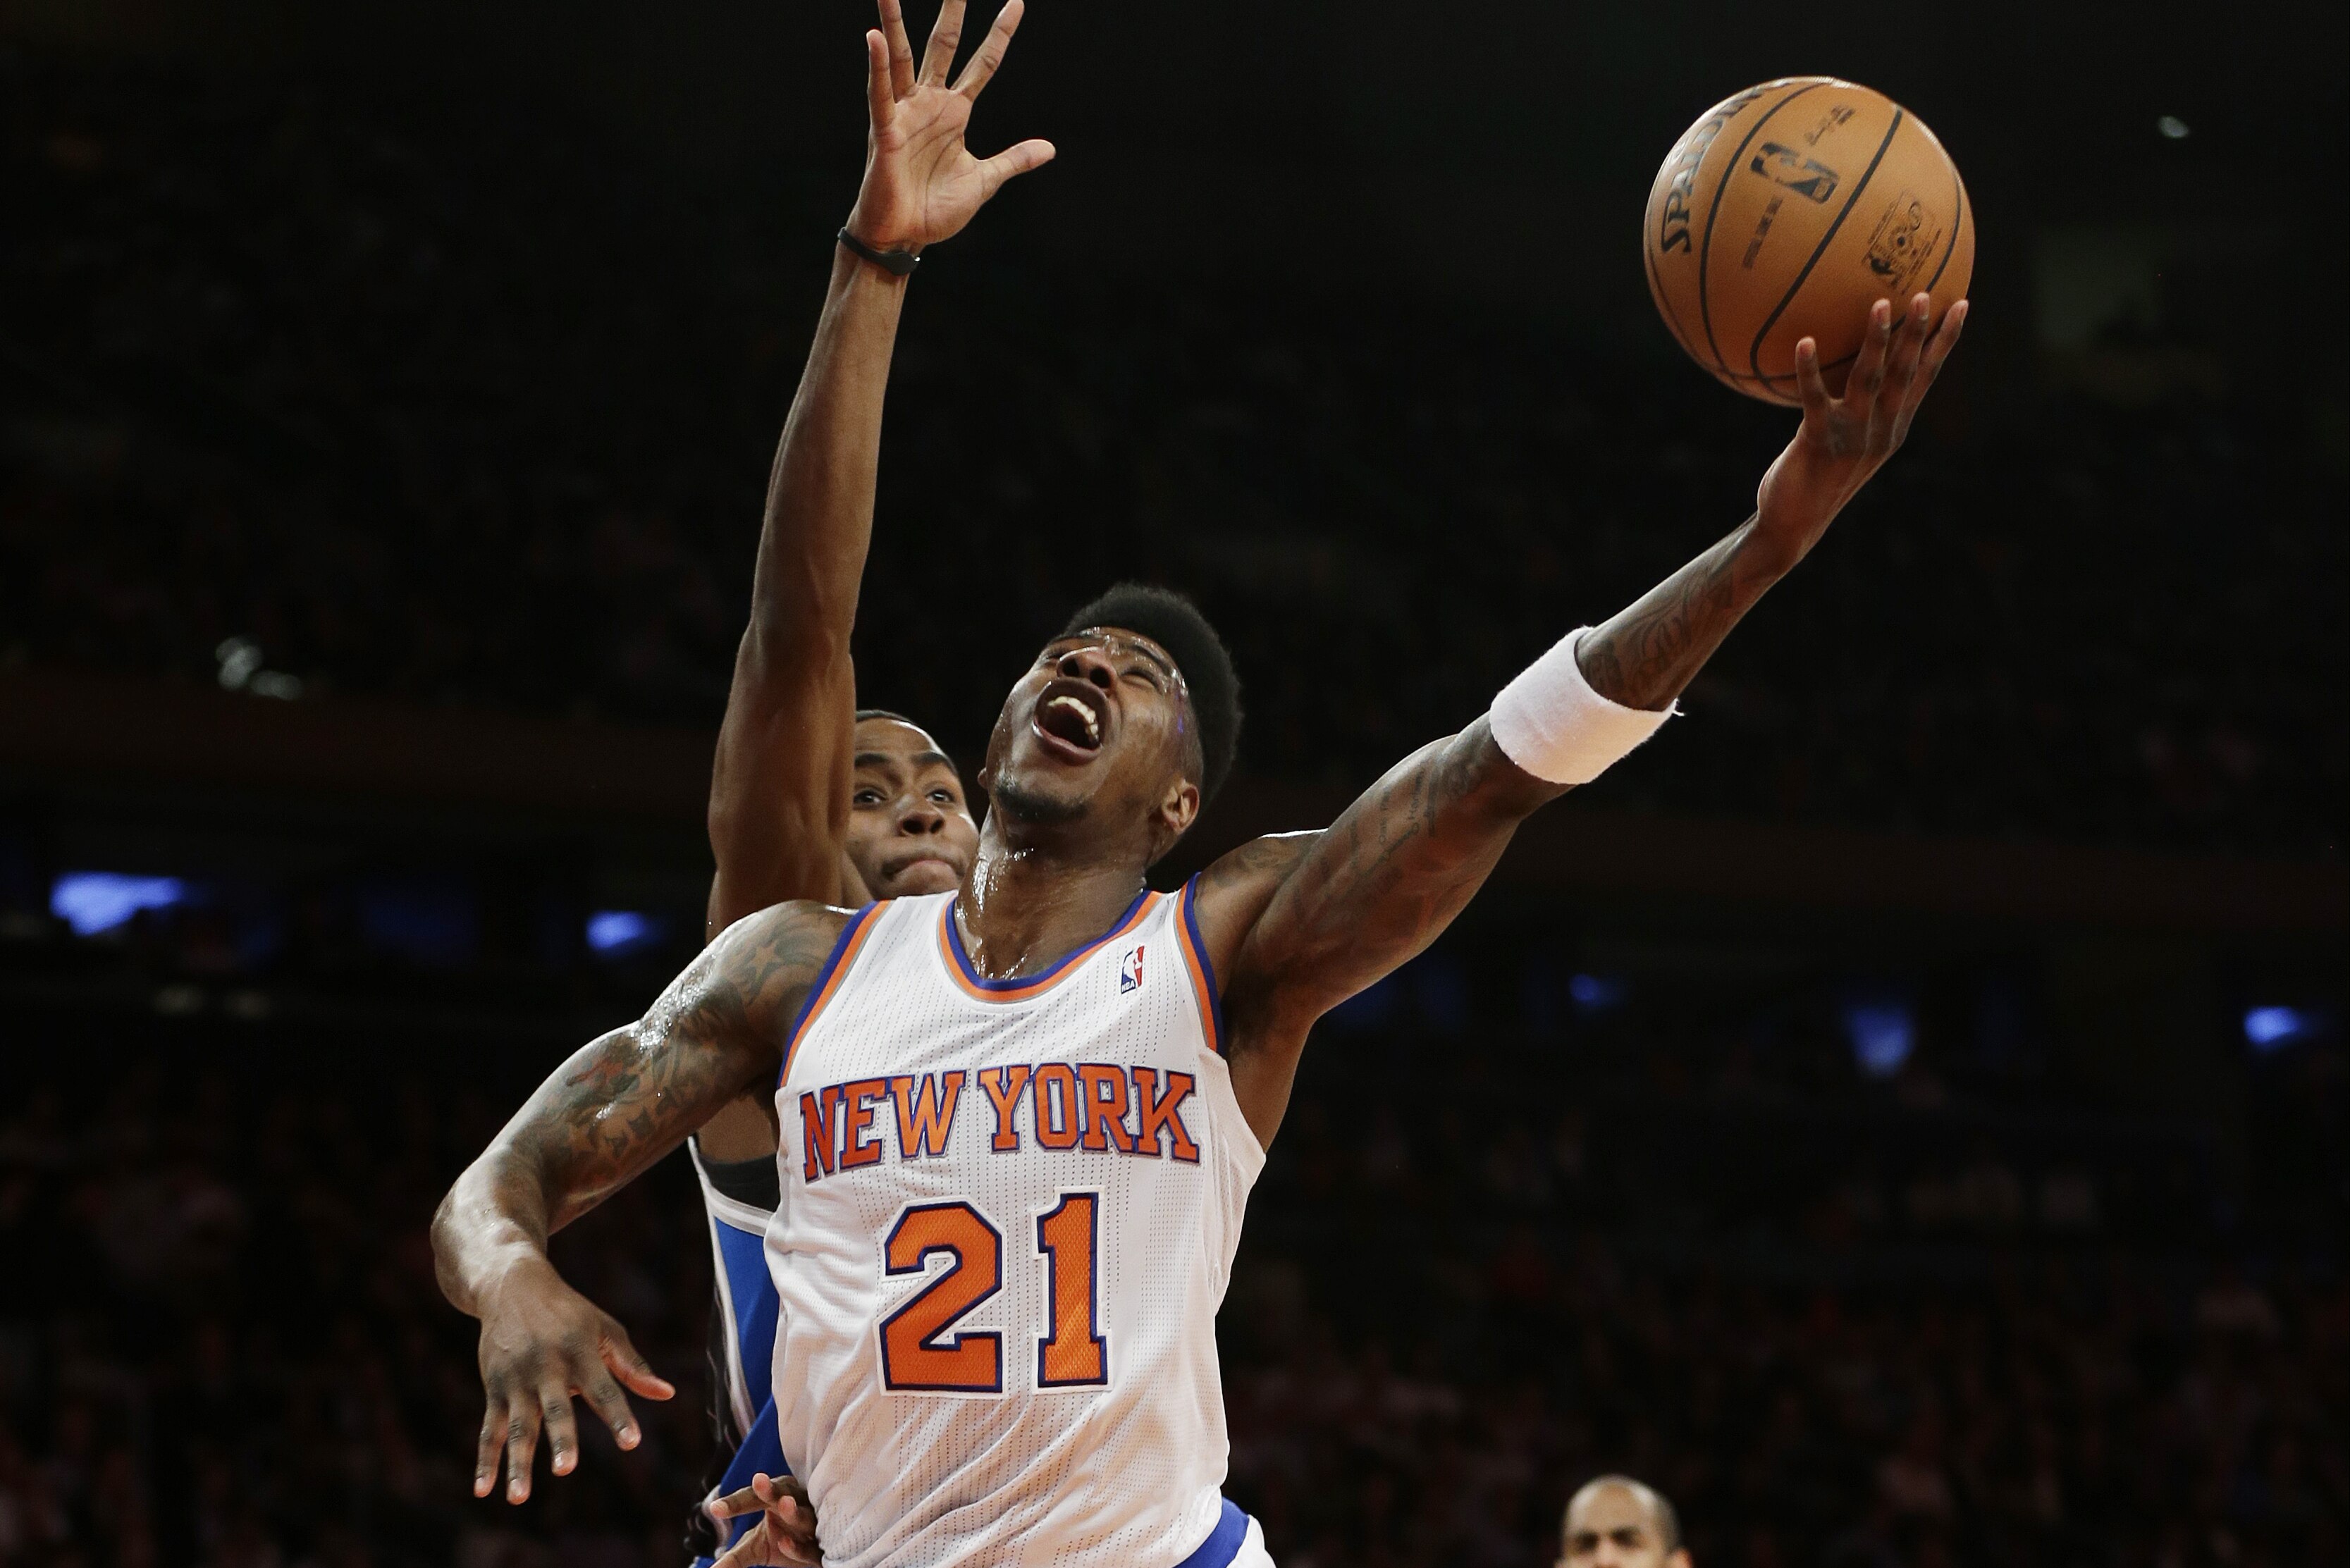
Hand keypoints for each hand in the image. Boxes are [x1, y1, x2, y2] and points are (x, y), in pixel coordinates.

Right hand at [470, 1258, 673, 1502]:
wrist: (512, 1286)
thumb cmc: (569, 1314)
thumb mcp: (605, 1330)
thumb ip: (633, 1366)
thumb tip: (668, 1394)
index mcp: (582, 1353)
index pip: (605, 1389)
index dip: (619, 1416)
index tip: (632, 1442)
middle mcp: (548, 1368)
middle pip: (556, 1409)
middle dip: (560, 1439)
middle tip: (566, 1469)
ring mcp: (517, 1380)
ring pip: (517, 1427)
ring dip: (517, 1462)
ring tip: (518, 1497)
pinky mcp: (495, 1389)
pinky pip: (489, 1430)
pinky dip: (486, 1460)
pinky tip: (483, 1490)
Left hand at [711, 1472, 822, 1566]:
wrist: (815, 1551)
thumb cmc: (783, 1539)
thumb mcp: (754, 1547)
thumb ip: (734, 1557)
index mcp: (777, 1497)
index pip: (753, 1497)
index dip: (736, 1502)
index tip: (715, 1508)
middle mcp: (797, 1503)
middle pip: (783, 1494)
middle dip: (771, 1490)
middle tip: (758, 1480)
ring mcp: (812, 1524)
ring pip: (804, 1516)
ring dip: (795, 1512)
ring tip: (784, 1504)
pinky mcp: (822, 1547)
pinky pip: (811, 1547)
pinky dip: (799, 1546)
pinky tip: (784, 1543)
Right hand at [845, 0, 1054, 252]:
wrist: (904, 238)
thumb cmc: (935, 210)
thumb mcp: (984, 181)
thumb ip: (1013, 160)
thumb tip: (1049, 149)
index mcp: (956, 112)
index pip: (984, 63)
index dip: (1000, 34)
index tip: (1016, 2)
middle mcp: (930, 104)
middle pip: (942, 46)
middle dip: (952, 12)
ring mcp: (906, 114)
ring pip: (901, 57)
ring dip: (894, 22)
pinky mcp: (885, 131)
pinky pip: (880, 94)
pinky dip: (877, 66)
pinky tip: (874, 37)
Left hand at [1753, 292, 1967, 559]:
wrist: (1793, 526)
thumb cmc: (1814, 477)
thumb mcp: (1845, 439)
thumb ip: (1853, 406)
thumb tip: (1843, 360)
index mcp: (1893, 427)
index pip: (1925, 377)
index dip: (1944, 342)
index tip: (1961, 304)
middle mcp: (1882, 431)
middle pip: (1906, 374)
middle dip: (1919, 333)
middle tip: (1925, 293)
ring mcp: (1853, 438)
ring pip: (1870, 381)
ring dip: (1878, 342)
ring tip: (1880, 305)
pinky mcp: (1819, 443)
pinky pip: (1815, 400)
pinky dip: (1810, 370)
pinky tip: (1804, 341)